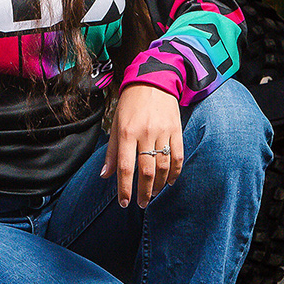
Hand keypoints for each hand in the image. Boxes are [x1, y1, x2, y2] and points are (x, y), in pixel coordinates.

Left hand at [104, 83, 184, 207]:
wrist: (153, 81)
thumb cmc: (130, 105)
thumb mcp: (116, 125)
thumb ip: (112, 152)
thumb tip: (105, 176)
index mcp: (127, 133)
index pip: (126, 167)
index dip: (125, 188)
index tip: (125, 203)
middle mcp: (145, 133)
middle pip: (146, 170)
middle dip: (144, 191)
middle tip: (142, 203)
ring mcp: (163, 131)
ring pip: (163, 166)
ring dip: (159, 184)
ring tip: (154, 193)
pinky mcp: (176, 129)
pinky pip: (178, 156)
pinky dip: (175, 172)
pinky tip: (169, 181)